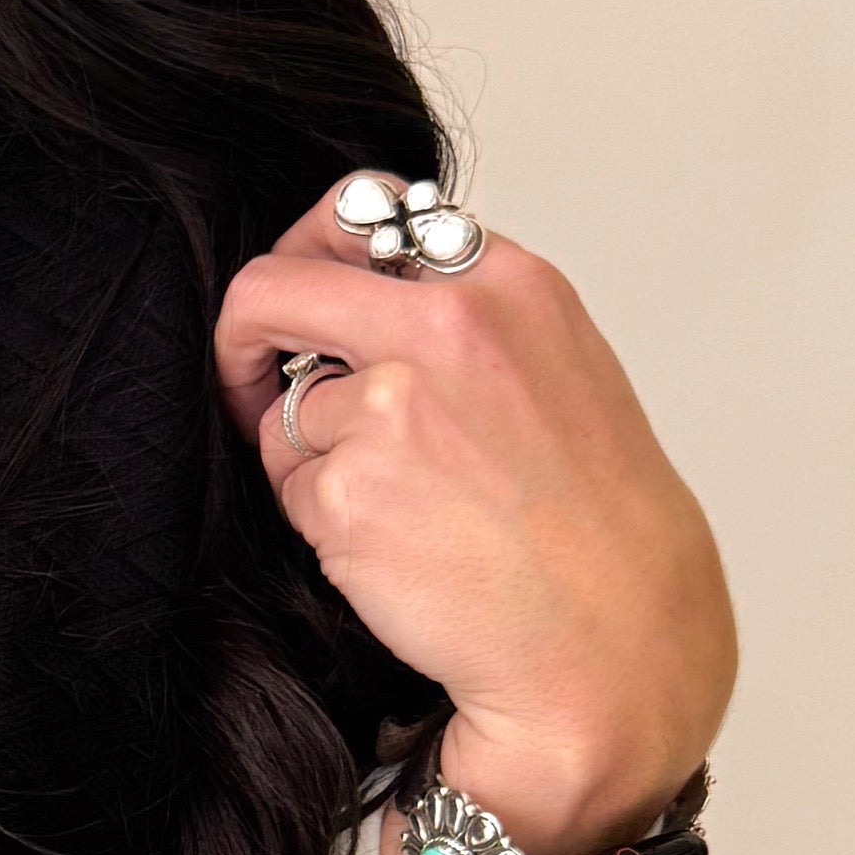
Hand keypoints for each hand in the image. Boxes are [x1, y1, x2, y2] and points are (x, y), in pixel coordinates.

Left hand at [214, 184, 736, 854]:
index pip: (360, 216)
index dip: (309, 262)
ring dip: (319, 462)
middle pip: (272, 291)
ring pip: (290, 417)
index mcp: (507, 283)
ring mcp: (392, 409)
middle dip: (243, 336)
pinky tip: (407, 551)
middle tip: (245, 379)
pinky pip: (294, 494)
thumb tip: (359, 300)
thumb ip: (466, 320)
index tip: (298, 302)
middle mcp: (446, 329)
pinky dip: (328, 526)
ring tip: (415, 509)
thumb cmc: (594, 523)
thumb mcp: (557, 369)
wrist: (611, 639)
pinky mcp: (348, 493)